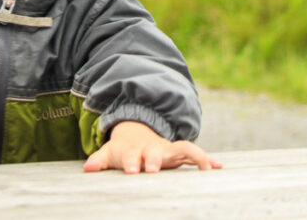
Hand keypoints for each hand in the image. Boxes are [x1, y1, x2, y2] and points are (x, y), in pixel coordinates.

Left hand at [84, 121, 221, 173]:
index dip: (132, 163)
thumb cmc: (122, 150)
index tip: (133, 172)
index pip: (131, 157)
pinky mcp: (179, 153)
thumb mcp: (108, 154)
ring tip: (207, 168)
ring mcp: (167, 149)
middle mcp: (152, 149)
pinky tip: (220, 166)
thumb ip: (98, 161)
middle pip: (155, 153)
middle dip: (156, 161)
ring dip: (193, 156)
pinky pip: (195, 154)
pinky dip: (207, 159)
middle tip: (156, 170)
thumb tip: (87, 169)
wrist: (136, 133)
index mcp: (133, 151)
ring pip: (182, 149)